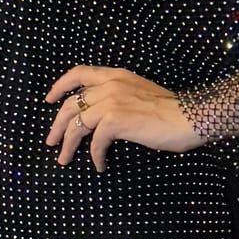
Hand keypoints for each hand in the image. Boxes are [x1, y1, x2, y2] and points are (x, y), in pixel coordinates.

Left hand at [45, 66, 200, 171]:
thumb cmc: (170, 110)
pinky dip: (95, 156)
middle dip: (57, 125)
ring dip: (68, 144)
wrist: (189, 116)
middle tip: (51, 141)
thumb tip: (99, 119)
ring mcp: (111, 101)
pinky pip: (95, 142)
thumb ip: (117, 97)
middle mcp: (109, 85)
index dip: (59, 86)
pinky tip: (100, 165)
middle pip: (70, 104)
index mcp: (115, 76)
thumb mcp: (138, 93)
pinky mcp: (115, 120)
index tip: (49, 100)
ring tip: (64, 159)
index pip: (78, 73)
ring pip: (77, 124)